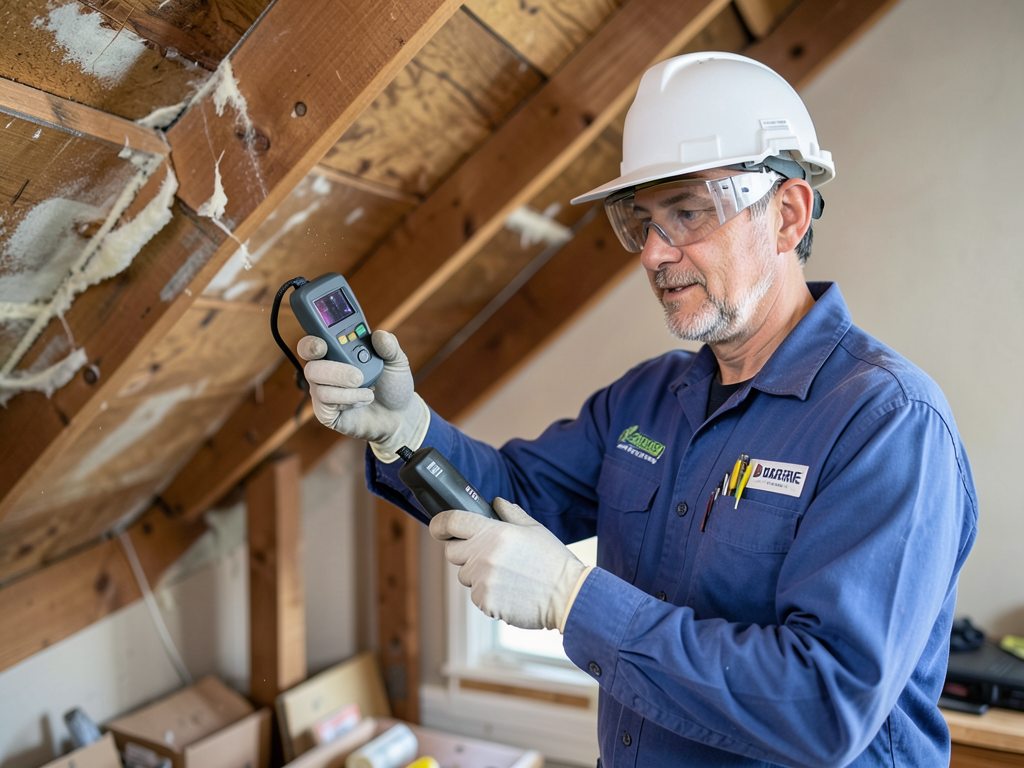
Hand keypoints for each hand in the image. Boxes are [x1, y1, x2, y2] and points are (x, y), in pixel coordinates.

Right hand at [298, 329, 427, 458]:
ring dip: (348, 385)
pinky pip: (325, 400)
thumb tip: (379, 334)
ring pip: (317, 380)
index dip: (312, 339)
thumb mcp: (397, 362)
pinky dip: (348, 399)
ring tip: (370, 389)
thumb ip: (389, 346)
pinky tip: (363, 400)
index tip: (323, 343)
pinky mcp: (324, 410)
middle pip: (308, 356)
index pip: (314, 339)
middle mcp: (325, 367)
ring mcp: (322, 389)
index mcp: (338, 350)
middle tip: (358, 376)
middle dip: (332, 366)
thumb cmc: (392, 385)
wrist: (398, 415)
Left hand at [430, 498, 587, 630]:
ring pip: (464, 575)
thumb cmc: (553, 561)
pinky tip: (510, 591)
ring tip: (507, 576)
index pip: (452, 522)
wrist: (567, 595)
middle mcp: (483, 554)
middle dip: (464, 552)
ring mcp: (483, 580)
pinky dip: (487, 594)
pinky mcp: (485, 601)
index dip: (440, 524)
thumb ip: (510, 514)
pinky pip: (475, 595)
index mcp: (494, 532)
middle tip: (489, 556)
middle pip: (452, 552)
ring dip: (478, 575)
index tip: (438, 528)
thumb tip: (495, 503)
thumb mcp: (534, 529)